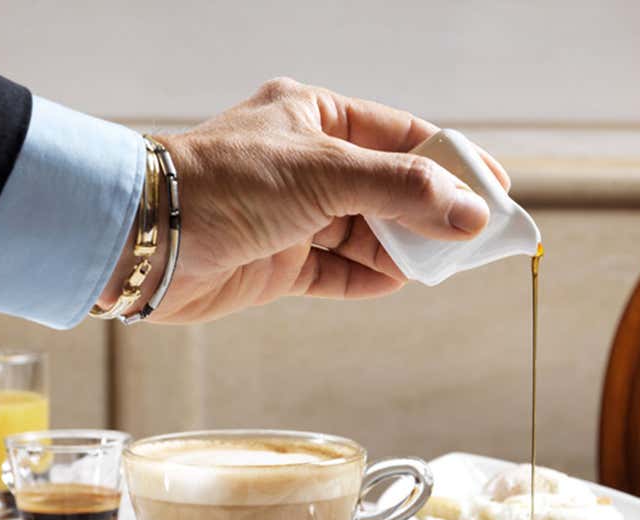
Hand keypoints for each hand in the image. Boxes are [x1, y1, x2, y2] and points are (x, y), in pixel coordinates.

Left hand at [98, 78, 509, 322]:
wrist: (143, 239)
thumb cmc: (222, 183)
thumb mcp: (324, 173)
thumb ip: (402, 191)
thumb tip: (469, 213)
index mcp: (315, 117)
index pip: (402, 136)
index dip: (453, 162)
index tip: (496, 188)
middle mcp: (307, 163)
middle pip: (391, 188)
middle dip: (432, 213)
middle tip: (476, 238)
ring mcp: (295, 214)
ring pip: (369, 232)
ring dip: (404, 249)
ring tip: (440, 265)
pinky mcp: (280, 261)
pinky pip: (340, 271)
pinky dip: (370, 278)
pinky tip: (396, 282)